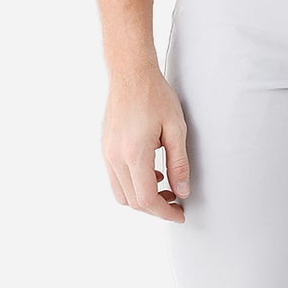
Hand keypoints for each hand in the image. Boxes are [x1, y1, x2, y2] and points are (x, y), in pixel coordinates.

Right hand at [102, 64, 190, 220]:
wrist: (130, 74)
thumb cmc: (154, 95)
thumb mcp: (176, 128)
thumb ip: (179, 163)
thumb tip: (182, 191)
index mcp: (134, 153)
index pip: (146, 199)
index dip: (164, 212)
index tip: (179, 213)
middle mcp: (115, 157)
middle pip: (132, 201)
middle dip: (155, 208)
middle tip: (176, 203)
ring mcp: (106, 153)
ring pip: (121, 194)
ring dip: (142, 199)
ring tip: (164, 188)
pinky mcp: (105, 148)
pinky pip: (115, 179)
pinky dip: (132, 185)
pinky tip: (151, 173)